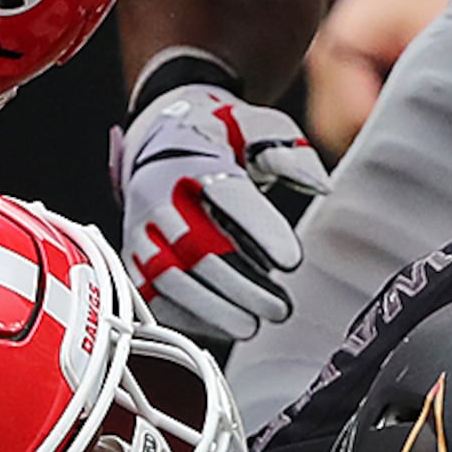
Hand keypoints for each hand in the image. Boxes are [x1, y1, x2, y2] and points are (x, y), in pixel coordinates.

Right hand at [114, 80, 330, 351]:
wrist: (159, 137)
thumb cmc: (216, 137)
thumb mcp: (256, 126)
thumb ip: (287, 151)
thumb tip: (319, 184)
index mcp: (192, 157)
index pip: (229, 196)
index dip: (261, 230)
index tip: (292, 260)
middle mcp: (158, 194)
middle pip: (196, 247)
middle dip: (241, 285)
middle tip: (280, 307)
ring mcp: (140, 229)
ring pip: (169, 277)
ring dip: (214, 308)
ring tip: (253, 324)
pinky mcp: (132, 257)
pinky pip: (151, 294)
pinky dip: (187, 315)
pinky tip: (222, 324)